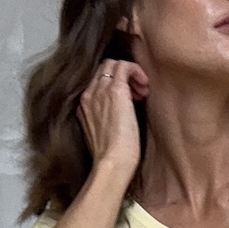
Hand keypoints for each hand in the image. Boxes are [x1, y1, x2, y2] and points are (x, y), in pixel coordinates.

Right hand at [77, 58, 148, 188]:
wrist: (111, 163)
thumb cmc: (111, 157)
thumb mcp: (103, 133)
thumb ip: (105, 117)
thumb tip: (120, 111)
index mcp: (84, 105)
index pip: (98, 80)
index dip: (115, 83)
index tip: (131, 99)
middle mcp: (88, 94)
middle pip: (104, 68)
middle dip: (123, 76)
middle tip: (138, 95)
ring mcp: (100, 91)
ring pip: (113, 64)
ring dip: (131, 74)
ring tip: (142, 93)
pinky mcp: (115, 91)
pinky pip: (124, 66)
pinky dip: (136, 71)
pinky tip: (144, 87)